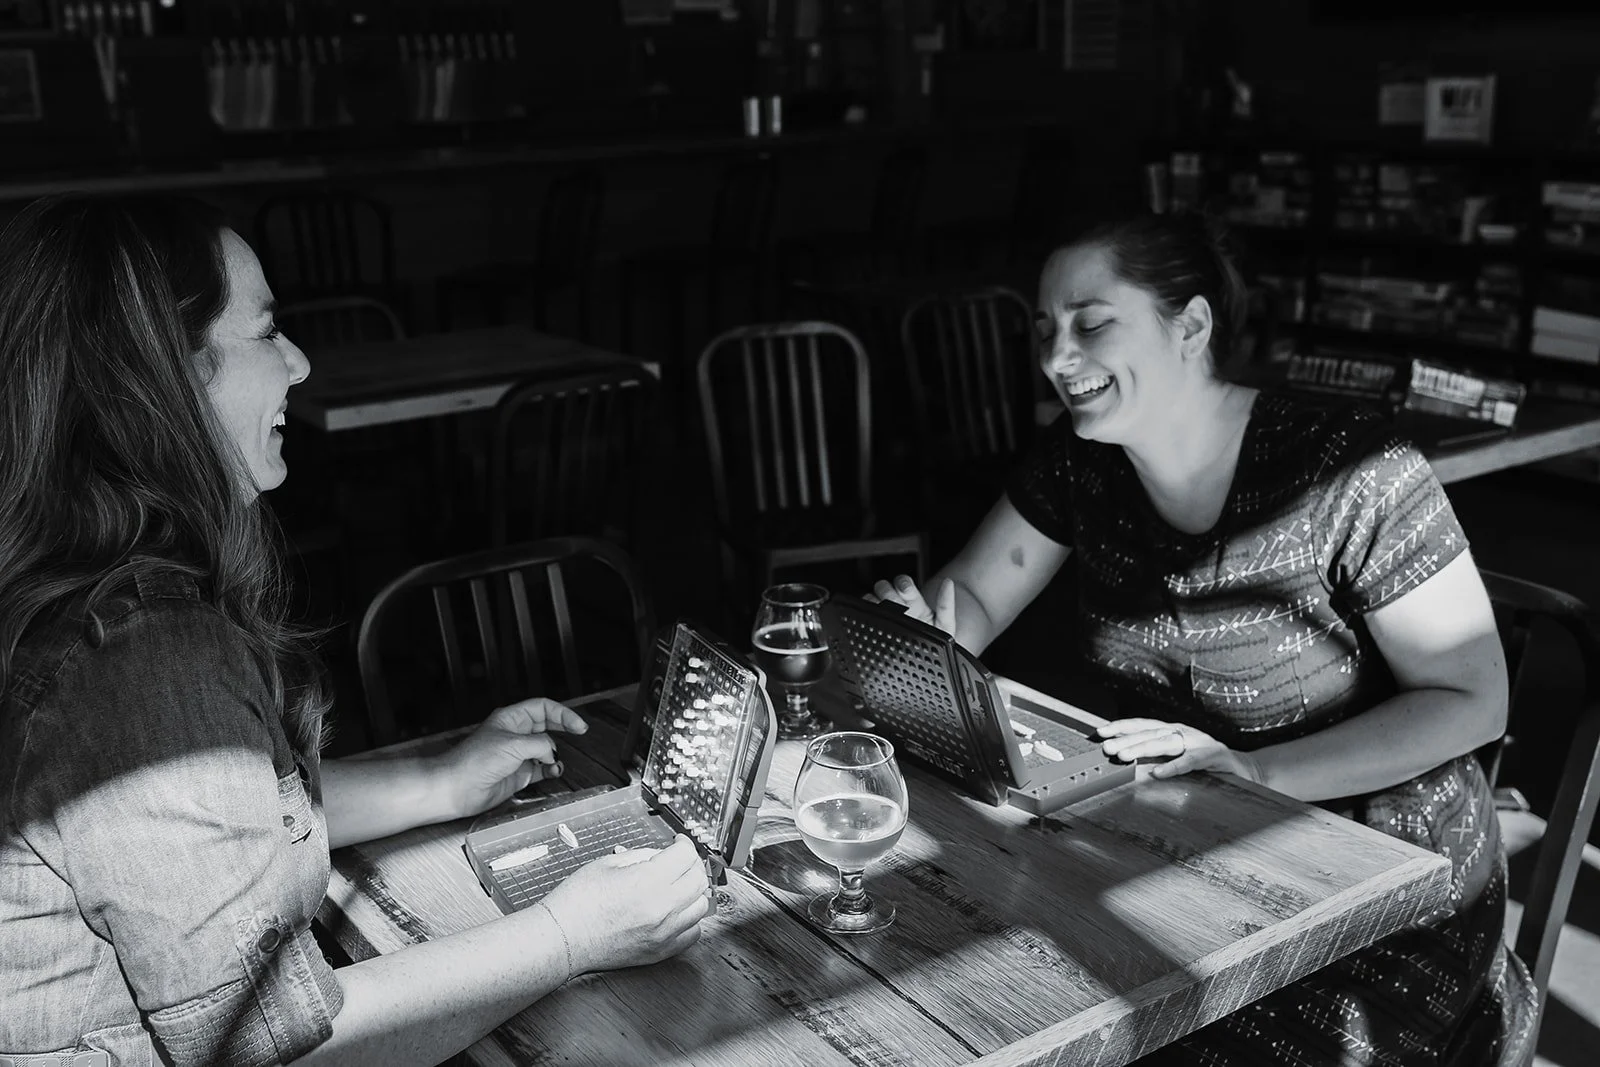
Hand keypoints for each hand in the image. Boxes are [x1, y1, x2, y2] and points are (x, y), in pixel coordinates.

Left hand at [436, 698, 588, 817]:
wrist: (457, 788)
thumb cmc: (473, 762)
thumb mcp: (514, 745)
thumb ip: (540, 745)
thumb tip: (552, 752)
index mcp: (511, 719)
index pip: (542, 708)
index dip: (562, 714)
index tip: (577, 724)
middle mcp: (515, 735)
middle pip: (546, 725)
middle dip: (564, 728)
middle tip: (579, 731)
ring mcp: (516, 755)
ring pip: (545, 749)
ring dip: (555, 755)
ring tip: (555, 761)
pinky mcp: (517, 775)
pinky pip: (541, 770)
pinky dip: (550, 771)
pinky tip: (552, 772)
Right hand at [541, 835, 710, 972]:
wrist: (562, 939)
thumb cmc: (576, 903)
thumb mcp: (608, 863)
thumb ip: (642, 856)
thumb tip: (662, 855)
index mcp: (648, 881)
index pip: (686, 856)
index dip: (684, 844)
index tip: (679, 844)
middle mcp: (662, 908)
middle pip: (699, 879)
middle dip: (692, 865)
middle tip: (680, 861)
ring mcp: (664, 933)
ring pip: (701, 906)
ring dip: (694, 891)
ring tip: (680, 885)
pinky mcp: (660, 951)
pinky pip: (693, 933)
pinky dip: (690, 919)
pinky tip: (677, 911)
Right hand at [868, 575, 956, 636]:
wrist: (926, 663)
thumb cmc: (935, 642)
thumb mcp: (945, 625)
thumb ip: (946, 604)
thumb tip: (948, 582)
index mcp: (914, 602)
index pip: (903, 584)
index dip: (903, 584)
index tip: (905, 590)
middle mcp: (897, 606)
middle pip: (885, 588)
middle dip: (886, 591)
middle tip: (892, 602)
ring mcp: (884, 616)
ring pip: (871, 598)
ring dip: (874, 601)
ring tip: (880, 611)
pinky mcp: (875, 627)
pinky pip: (864, 614)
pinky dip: (865, 613)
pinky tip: (871, 620)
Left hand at [1096, 718, 1262, 783]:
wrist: (1245, 770)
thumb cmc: (1206, 765)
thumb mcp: (1177, 757)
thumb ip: (1156, 756)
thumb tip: (1124, 760)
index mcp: (1172, 731)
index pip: (1143, 725)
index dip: (1121, 727)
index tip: (1100, 732)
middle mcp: (1183, 732)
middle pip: (1150, 732)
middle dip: (1125, 739)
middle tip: (1106, 748)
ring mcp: (1198, 742)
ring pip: (1166, 743)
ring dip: (1143, 748)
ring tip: (1124, 757)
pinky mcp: (1213, 756)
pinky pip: (1190, 761)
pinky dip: (1173, 766)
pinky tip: (1158, 773)